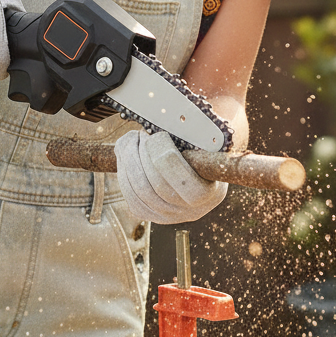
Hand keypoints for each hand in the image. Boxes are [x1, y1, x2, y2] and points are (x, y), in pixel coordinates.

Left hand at [113, 130, 227, 223]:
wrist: (196, 168)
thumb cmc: (201, 148)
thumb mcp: (205, 142)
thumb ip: (194, 135)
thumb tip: (172, 119)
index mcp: (211, 192)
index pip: (183, 180)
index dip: (164, 156)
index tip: (158, 136)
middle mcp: (191, 211)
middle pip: (154, 186)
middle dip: (142, 155)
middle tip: (141, 134)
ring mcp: (169, 217)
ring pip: (138, 192)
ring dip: (129, 160)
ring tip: (133, 140)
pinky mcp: (150, 215)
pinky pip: (130, 197)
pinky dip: (124, 172)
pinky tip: (126, 153)